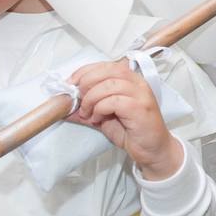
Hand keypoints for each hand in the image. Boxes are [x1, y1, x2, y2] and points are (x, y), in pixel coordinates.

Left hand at [67, 59, 181, 179]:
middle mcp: (137, 82)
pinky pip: (114, 101)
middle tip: (78, 100)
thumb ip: (86, 108)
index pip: (105, 65)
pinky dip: (100, 109)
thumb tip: (64, 106)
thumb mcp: (103, 117)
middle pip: (107, 70)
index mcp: (130, 79)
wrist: (152, 149)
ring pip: (108, 85)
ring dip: (91, 99)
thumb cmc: (131, 131)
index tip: (70, 85)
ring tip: (88, 113)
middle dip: (86, 83)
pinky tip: (98, 119)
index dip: (84, 72)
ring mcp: (140, 94)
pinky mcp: (139, 108)